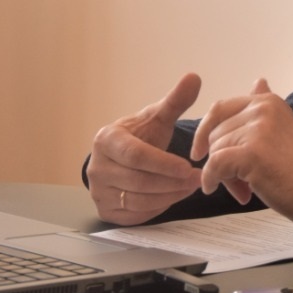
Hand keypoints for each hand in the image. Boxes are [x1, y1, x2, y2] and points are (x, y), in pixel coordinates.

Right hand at [87, 73, 203, 224]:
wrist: (122, 158)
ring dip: (169, 196)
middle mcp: (96, 167)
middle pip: (138, 181)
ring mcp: (99, 191)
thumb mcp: (157, 118)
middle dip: (171, 182)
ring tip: (189, 186)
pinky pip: (135, 215)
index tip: (188, 167)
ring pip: (138, 200)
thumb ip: (176, 100)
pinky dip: (158, 207)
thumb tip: (194, 77)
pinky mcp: (106, 210)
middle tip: (196, 179)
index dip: (163, 163)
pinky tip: (173, 195)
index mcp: (106, 140)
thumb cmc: (141, 136)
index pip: (135, 155)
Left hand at [192, 79, 292, 232]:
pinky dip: (210, 179)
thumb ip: (262, 108)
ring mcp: (257, 130)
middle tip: (234, 180)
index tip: (201, 151)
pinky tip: (214, 188)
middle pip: (216, 133)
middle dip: (218, 158)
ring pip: (215, 150)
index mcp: (267, 101)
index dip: (206, 131)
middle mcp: (262, 109)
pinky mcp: (251, 153)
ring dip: (220, 174)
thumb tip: (258, 80)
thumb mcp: (282, 125)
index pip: (220, 108)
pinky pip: (214, 165)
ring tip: (240, 188)